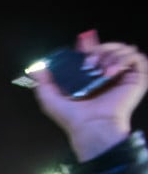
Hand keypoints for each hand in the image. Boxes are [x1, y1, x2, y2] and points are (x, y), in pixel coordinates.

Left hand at [31, 32, 147, 160]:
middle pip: (110, 47)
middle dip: (99, 49)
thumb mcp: (50, 99)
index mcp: (90, 77)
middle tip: (89, 63)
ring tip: (101, 70)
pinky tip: (111, 71)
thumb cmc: (74, 118)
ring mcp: (122, 76)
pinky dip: (124, 59)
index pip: (95, 52)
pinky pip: (136, 57)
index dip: (89, 46)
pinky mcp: (136, 79)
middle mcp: (107, 75)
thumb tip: (37, 68)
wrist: (91, 127)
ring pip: (124, 49)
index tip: (82, 46)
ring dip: (111, 53)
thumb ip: (43, 83)